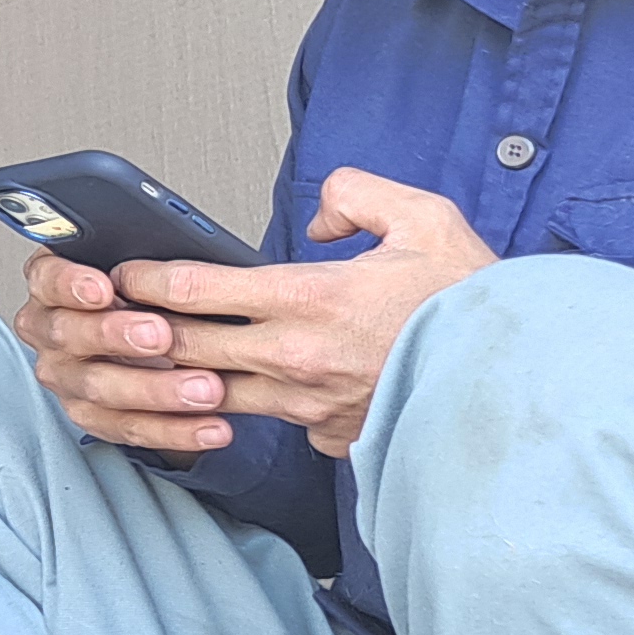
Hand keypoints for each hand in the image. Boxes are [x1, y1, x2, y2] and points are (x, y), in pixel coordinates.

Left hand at [15, 171, 494, 461]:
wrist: (525, 384)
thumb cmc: (476, 305)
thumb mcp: (424, 218)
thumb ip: (358, 195)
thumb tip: (322, 213)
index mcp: (310, 300)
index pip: (195, 290)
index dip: (145, 279)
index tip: (121, 272)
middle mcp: (297, 360)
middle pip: (185, 347)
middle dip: (139, 331)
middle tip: (108, 318)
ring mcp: (311, 407)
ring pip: (214, 393)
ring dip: (178, 376)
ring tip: (146, 357)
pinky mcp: (332, 438)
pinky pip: (271, 422)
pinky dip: (244, 407)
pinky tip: (227, 394)